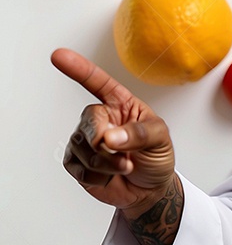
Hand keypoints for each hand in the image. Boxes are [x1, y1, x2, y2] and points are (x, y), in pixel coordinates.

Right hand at [52, 48, 175, 217]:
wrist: (149, 189)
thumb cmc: (157, 157)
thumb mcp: (160, 139)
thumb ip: (139, 134)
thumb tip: (110, 136)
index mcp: (120, 104)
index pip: (97, 82)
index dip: (78, 69)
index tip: (58, 55)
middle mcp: (100, 118)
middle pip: (89, 122)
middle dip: (106, 144)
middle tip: (126, 157)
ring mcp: (85, 140)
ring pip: (82, 148)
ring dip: (107, 164)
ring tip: (125, 167)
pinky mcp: (76, 161)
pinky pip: (78, 167)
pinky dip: (98, 176)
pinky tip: (110, 176)